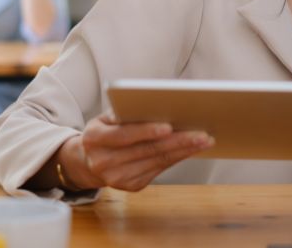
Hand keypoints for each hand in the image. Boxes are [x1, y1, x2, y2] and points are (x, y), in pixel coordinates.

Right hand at [62, 113, 214, 191]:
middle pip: (147, 150)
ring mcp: (117, 178)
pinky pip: (159, 170)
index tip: (169, 126)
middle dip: (177, 141)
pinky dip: (177, 158)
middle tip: (201, 133)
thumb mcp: (104, 118)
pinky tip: (191, 150)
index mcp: (94, 139)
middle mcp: (103, 162)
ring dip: (183, 151)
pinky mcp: (130, 187)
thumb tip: (155, 105)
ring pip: (157, 162)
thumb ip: (124, 112)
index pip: (124, 135)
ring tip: (203, 140)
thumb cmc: (103, 131)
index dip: (147, 131)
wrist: (87, 161)